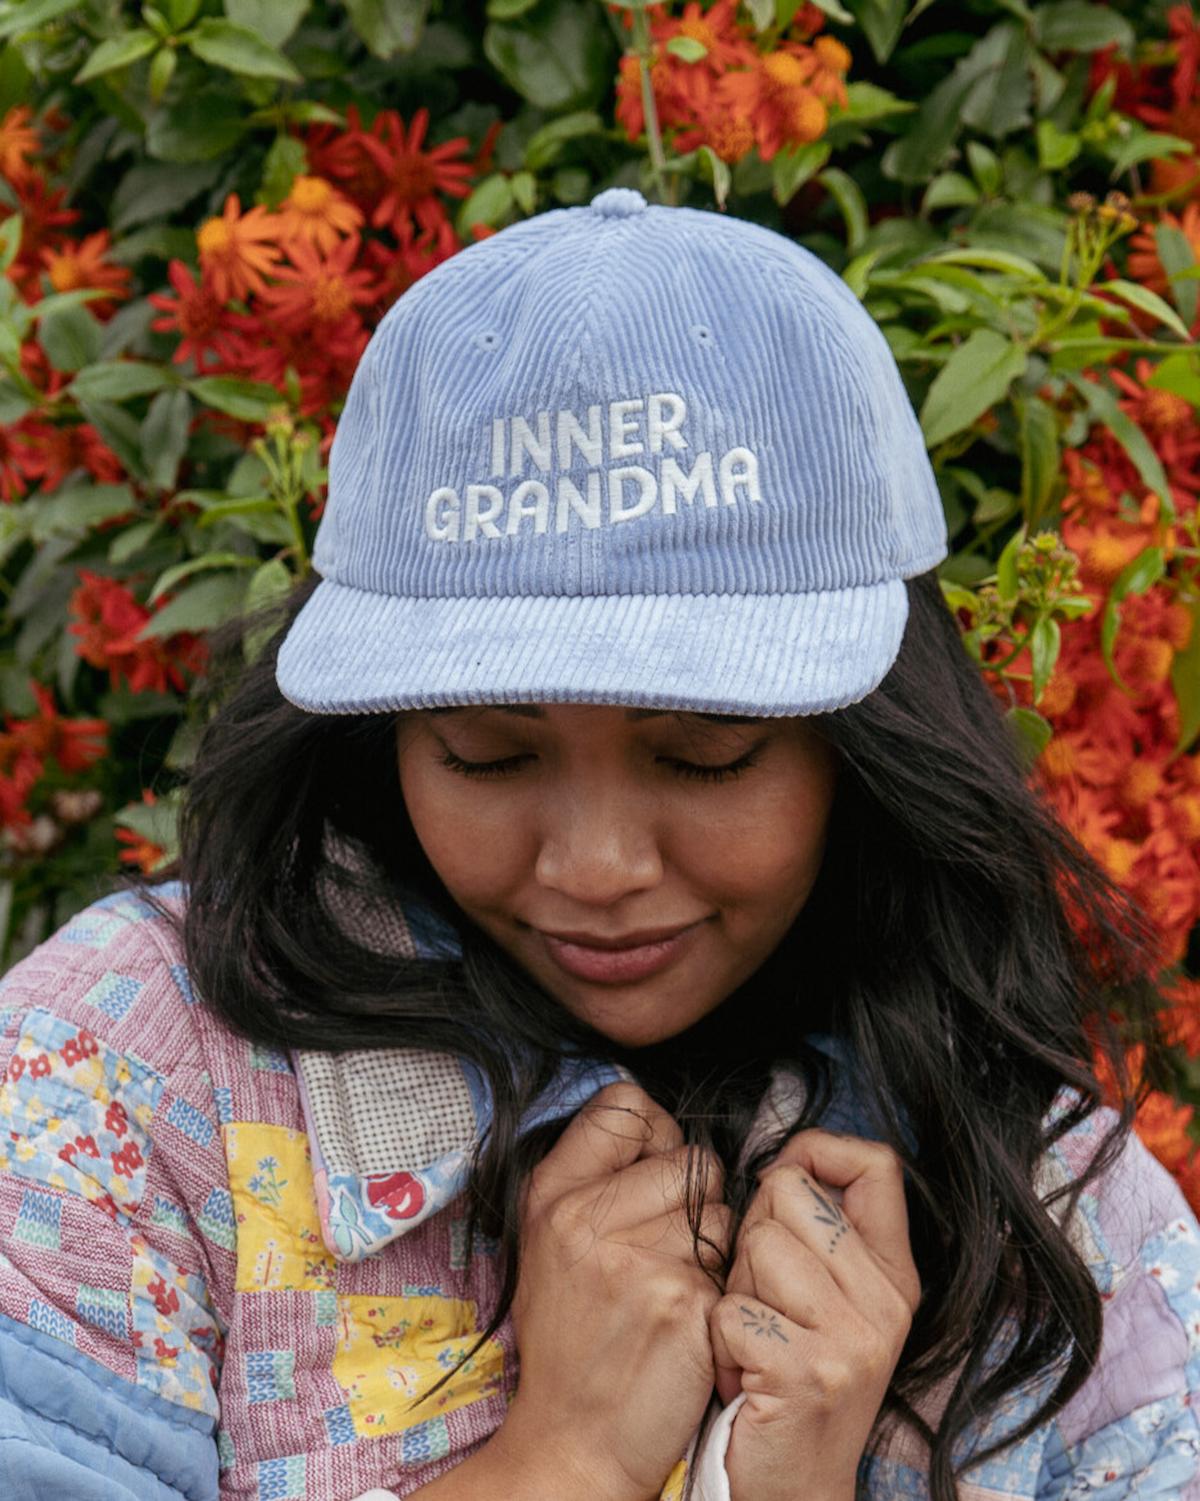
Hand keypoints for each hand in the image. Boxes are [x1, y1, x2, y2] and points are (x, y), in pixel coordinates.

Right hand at [494, 1082, 730, 1500]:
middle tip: (667, 1250)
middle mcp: (586, 1218)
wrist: (575, 1441)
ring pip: (723, 1213)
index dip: (656, 1132)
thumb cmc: (573, 1339)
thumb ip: (595, 1179)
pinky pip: (734, 1264)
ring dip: (716, 1249)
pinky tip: (691, 1321)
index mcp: (551, 1195)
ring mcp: (636, 1259)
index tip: (655, 1171)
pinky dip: (725, 1291)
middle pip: (691, 1160)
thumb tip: (659, 1127)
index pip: (624, 1105)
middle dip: (695, 1201)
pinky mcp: (683, 1301)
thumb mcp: (552, 1245)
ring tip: (675, 1288)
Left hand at [709, 1130, 920, 1500]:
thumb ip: (817, 1234)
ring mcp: (852, 1338)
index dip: (817, 1151)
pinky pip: (730, 1308)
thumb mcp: (828, 1303)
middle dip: (754, 1234)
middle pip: (789, 1191)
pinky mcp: (807, 1373)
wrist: (794, 1493)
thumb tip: (780, 1164)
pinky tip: (743, 1376)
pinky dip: (720, 1342)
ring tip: (754, 1340)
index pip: (876, 1163)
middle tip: (763, 1299)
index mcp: (893, 1275)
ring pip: (755, 1243)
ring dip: (735, 1291)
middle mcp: (885, 1301)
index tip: (784, 1181)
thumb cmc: (788, 1381)